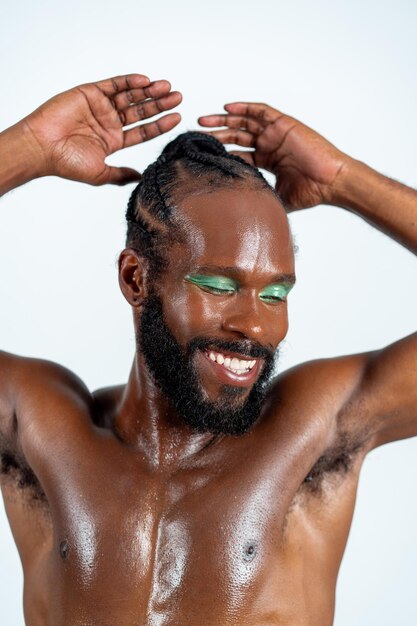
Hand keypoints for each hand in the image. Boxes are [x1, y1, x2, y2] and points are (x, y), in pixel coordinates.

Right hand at [21, 74, 181, 185]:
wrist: (43, 148)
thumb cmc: (67, 164)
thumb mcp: (100, 174)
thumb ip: (121, 175)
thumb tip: (141, 178)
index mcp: (113, 141)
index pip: (143, 131)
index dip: (160, 124)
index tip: (177, 118)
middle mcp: (109, 123)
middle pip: (141, 111)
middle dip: (160, 104)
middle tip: (178, 98)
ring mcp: (100, 107)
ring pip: (130, 96)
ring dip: (149, 91)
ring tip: (167, 87)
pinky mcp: (90, 93)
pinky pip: (113, 84)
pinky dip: (129, 81)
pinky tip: (145, 81)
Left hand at [199, 103, 348, 210]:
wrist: (331, 182)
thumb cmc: (310, 192)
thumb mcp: (277, 199)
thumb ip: (260, 201)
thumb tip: (240, 220)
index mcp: (267, 160)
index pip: (238, 154)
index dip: (220, 153)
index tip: (200, 155)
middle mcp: (269, 145)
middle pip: (236, 136)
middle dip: (216, 134)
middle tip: (195, 135)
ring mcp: (276, 133)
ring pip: (244, 121)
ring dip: (224, 119)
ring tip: (203, 120)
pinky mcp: (284, 123)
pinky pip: (261, 111)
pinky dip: (244, 107)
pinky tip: (226, 108)